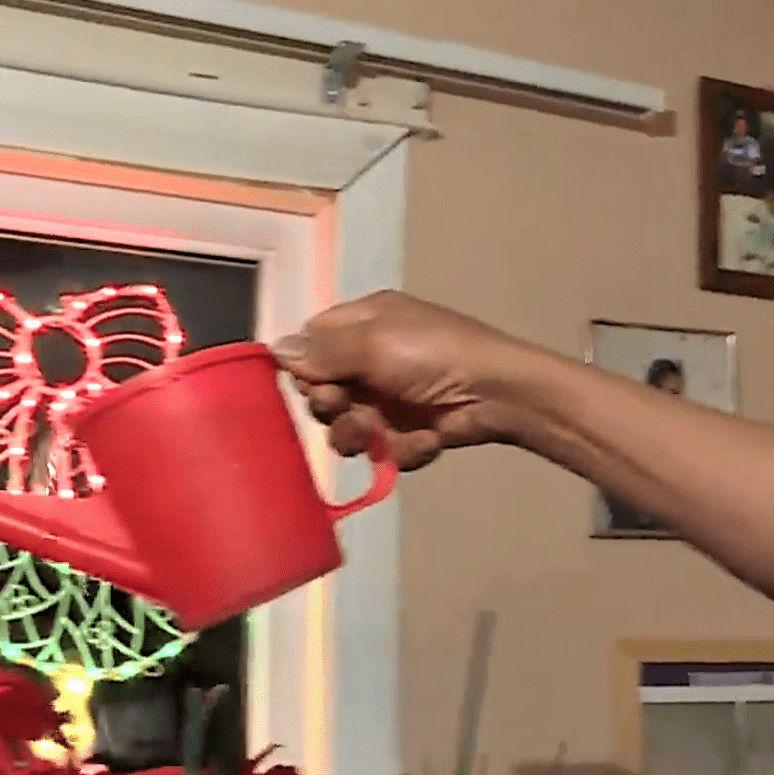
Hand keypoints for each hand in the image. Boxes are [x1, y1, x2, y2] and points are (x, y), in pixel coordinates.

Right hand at [269, 291, 523, 470]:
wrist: (498, 394)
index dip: (305, 369)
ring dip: (359, 436)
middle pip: (322, 392)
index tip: (312, 383)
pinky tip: (427, 438)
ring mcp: (390, 399)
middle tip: (348, 407)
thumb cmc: (435, 354)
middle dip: (331, 407)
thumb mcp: (374, 342)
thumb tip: (275, 350)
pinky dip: (402, 449)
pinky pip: (384, 451)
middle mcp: (371, 360)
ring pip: (347, 429)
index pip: (311, 345)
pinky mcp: (409, 434)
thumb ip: (323, 350)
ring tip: (379, 434)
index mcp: (363, 323)